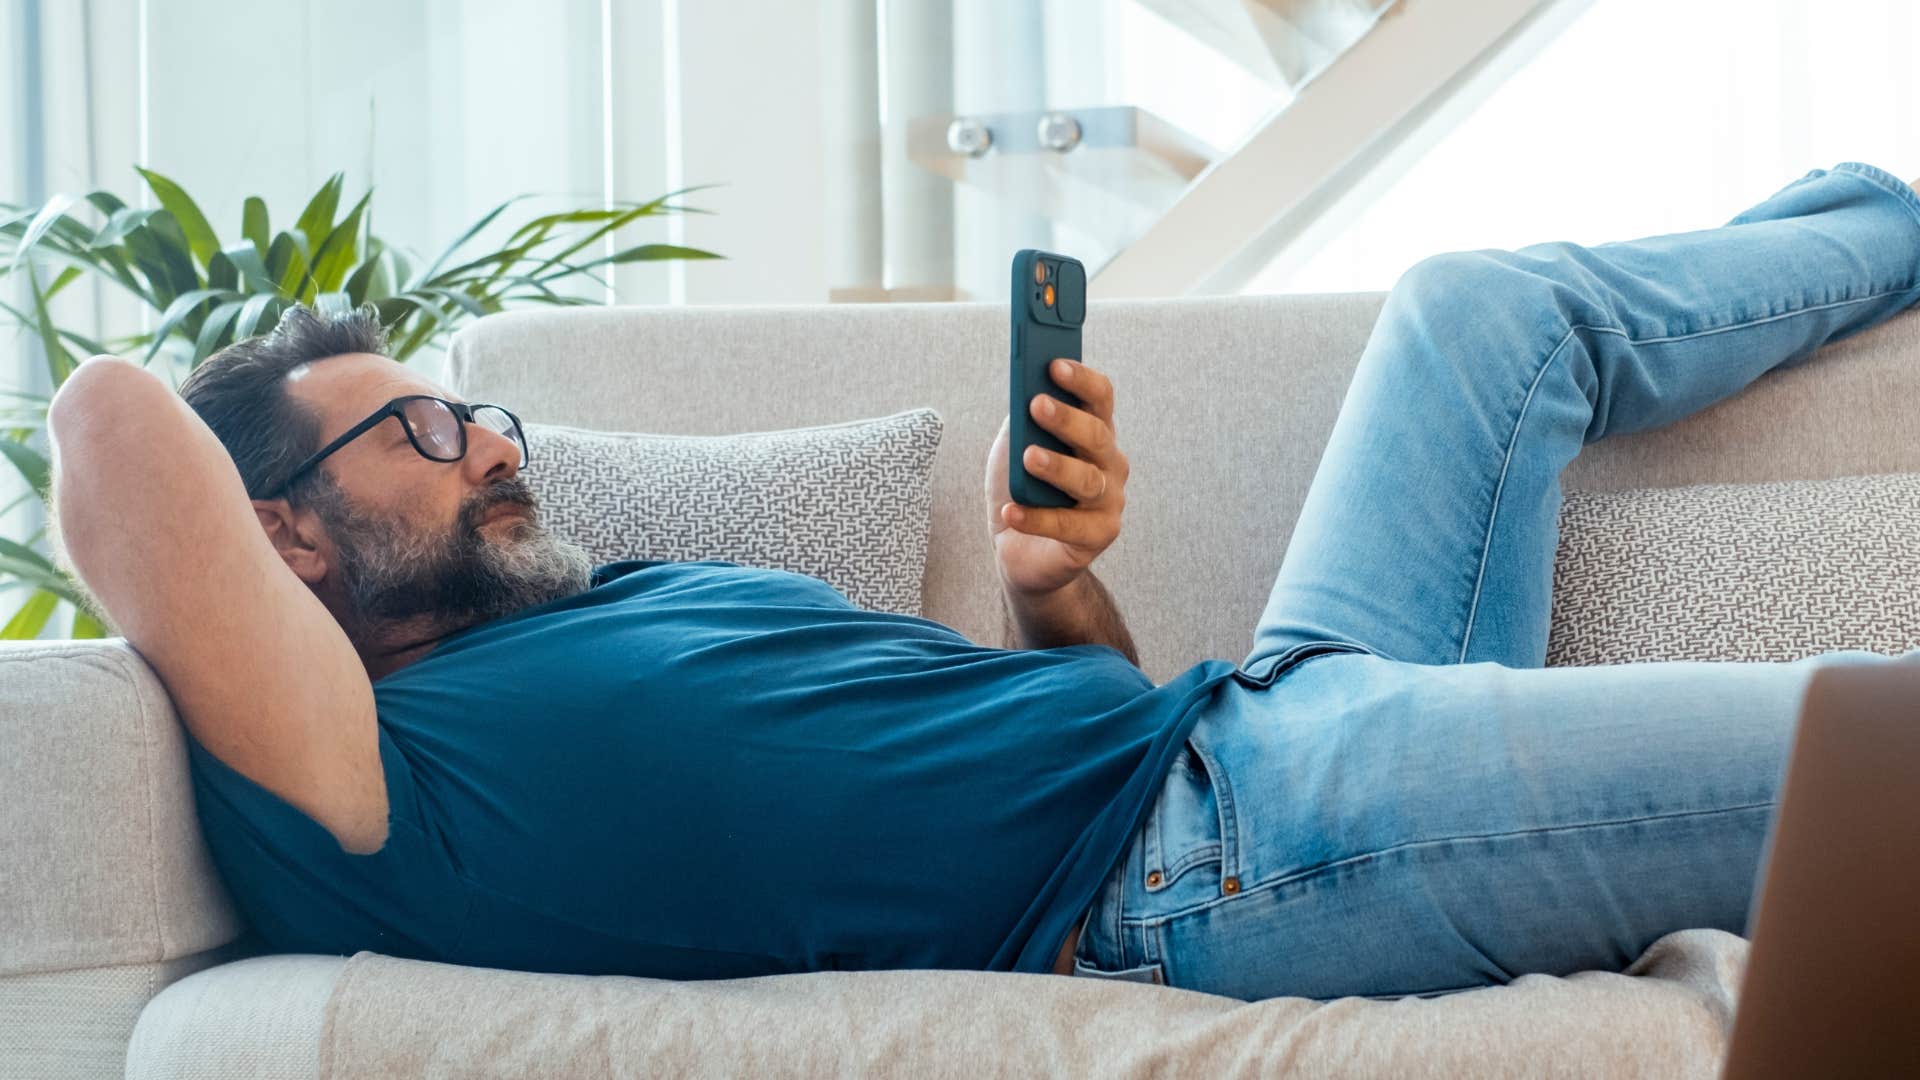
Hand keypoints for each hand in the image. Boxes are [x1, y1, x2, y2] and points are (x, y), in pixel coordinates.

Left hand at [984, 357, 1129, 597]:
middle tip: (1037, 405)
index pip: (1100, 399)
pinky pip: (1068, 525)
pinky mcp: (1097, 537)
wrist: (1021, 552)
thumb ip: (1021, 422)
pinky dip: (1036, 518)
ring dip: (1057, 467)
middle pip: (1097, 436)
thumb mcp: (1015, 448)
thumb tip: (1023, 393)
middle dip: (1068, 419)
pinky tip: (1012, 511)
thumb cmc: (1022, 491)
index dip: (1082, 380)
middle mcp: (1109, 465)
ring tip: (1028, 457)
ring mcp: (1108, 502)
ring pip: (1088, 481)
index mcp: (1094, 434)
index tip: (1054, 365)